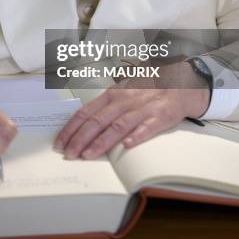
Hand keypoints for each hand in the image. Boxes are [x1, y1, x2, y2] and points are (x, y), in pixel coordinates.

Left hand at [54, 61, 209, 159]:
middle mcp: (124, 100)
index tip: (60, 143)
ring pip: (117, 126)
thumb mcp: (123, 91)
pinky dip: (136, 136)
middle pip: (97, 121)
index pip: (86, 112)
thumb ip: (106, 106)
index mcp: (112, 94)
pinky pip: (146, 127)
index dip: (71, 128)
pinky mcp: (159, 117)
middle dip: (80, 139)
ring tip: (87, 155)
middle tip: (68, 155)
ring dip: (101, 142)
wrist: (179, 83)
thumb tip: (83, 124)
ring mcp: (141, 108)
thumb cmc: (147, 89)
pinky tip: (126, 146)